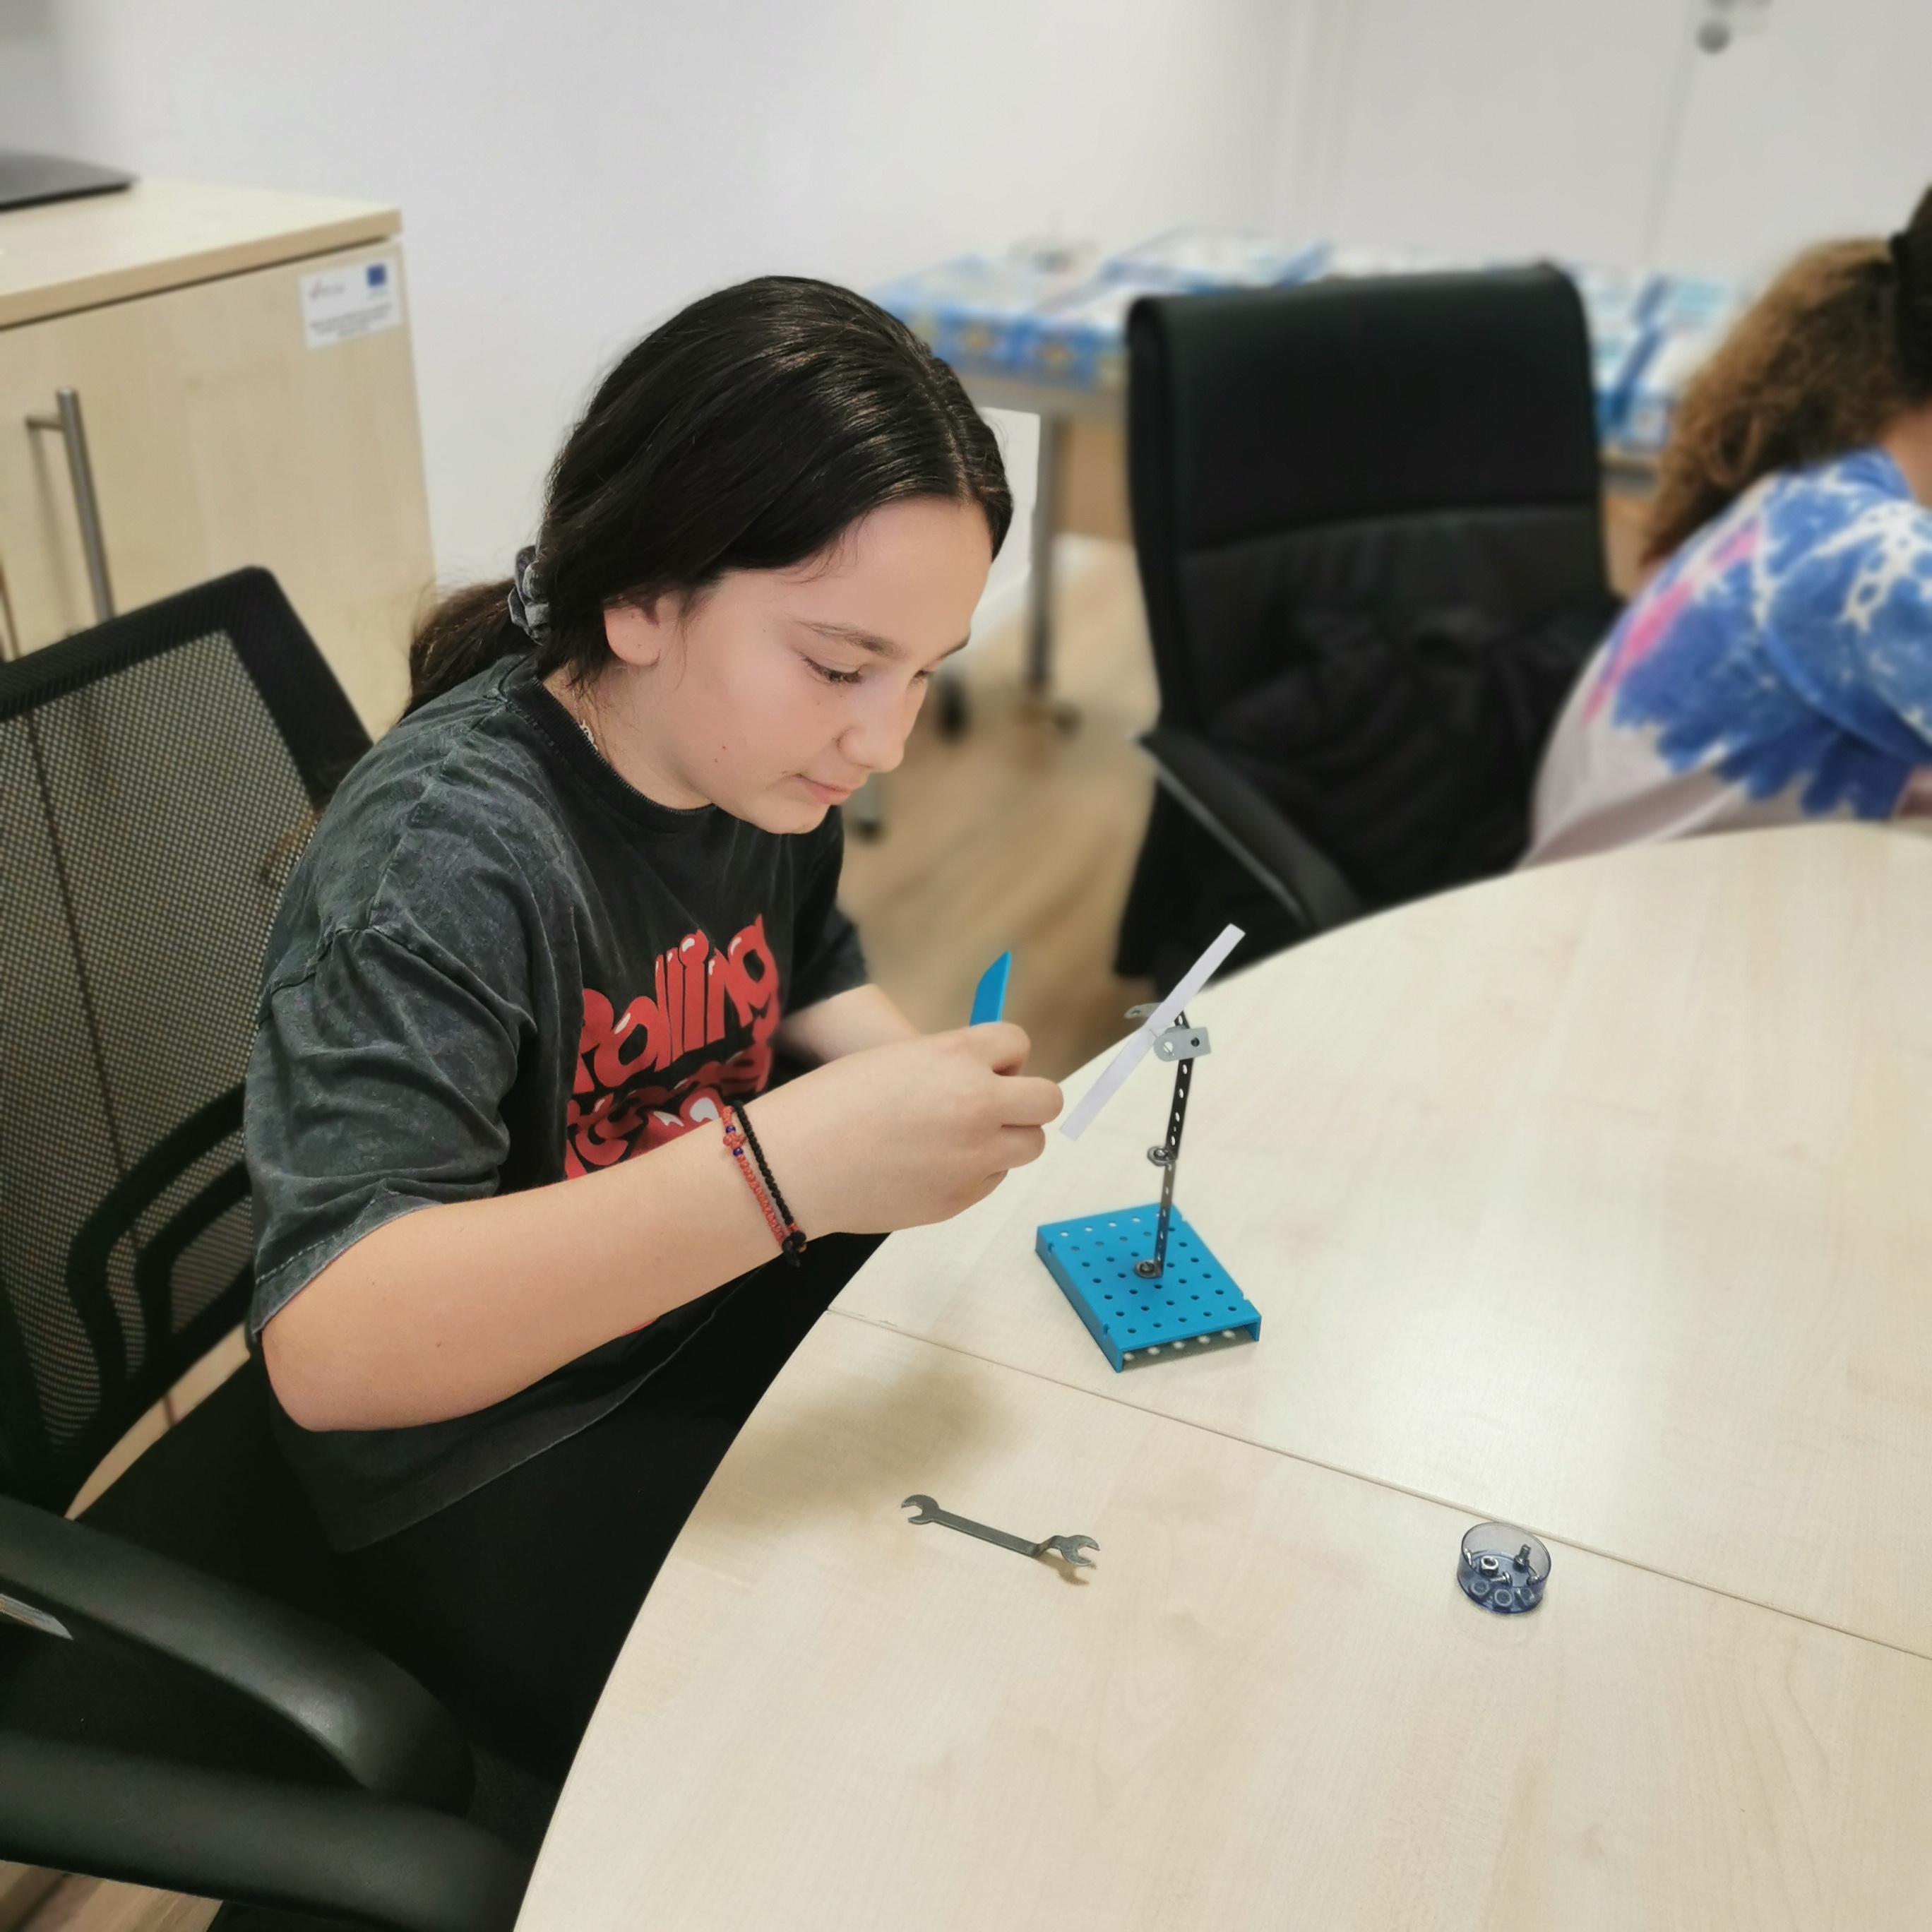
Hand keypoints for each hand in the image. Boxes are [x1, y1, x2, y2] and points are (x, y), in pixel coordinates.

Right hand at [744, 1023, 1061, 1234]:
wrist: (794, 1164)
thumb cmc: (831, 1102)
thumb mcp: (896, 1060)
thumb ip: (949, 1064)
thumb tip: (988, 1079)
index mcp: (957, 1055)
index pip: (1018, 1043)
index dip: (1003, 1056)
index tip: (987, 1068)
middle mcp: (977, 1104)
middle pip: (1047, 1100)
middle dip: (1027, 1100)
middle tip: (996, 1106)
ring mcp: (975, 1156)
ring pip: (1030, 1146)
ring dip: (1008, 1139)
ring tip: (963, 1140)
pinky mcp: (962, 1197)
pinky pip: (992, 1179)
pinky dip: (975, 1172)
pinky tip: (933, 1167)